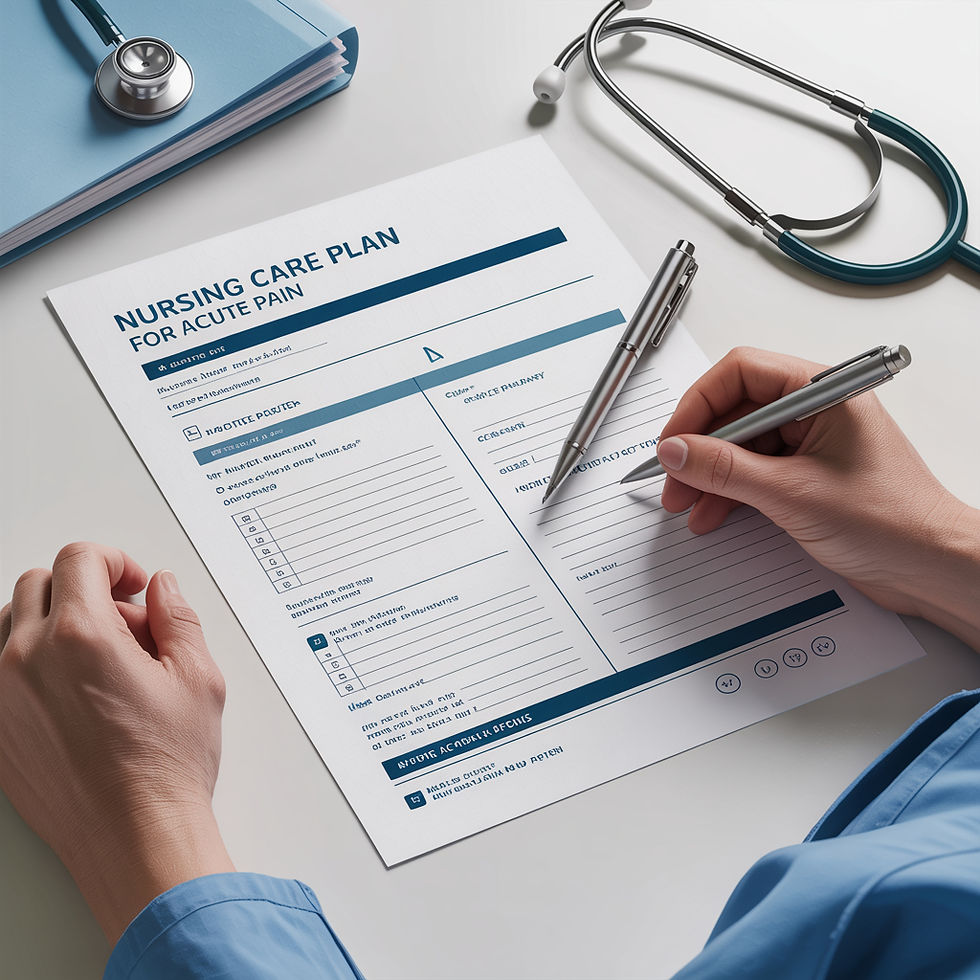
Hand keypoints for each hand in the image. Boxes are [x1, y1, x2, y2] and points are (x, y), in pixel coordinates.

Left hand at [0, 543, 233, 943]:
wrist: (136, 837)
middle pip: (38, 584)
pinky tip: (71, 691)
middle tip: (122, 622)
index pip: (78, 559)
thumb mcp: (199, 678)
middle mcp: (27, 659)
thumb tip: (162, 590)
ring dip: (50, 622)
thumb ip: (178, 617)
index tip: (131, 583)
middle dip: (84, 589)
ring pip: (9, 622)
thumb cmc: (166, 768)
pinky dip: (28, 663)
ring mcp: (1, 696)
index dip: (114, 561)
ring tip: (95, 657)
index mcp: (81, 637)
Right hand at [654, 347, 979, 648]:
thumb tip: (675, 450)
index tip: (672, 440)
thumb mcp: (791, 493)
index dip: (698, 404)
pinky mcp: (808, 474)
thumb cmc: (891, 522)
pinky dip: (729, 491)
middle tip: (673, 480)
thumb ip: (724, 469)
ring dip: (709, 474)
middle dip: (698, 447)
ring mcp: (811, 442)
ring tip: (686, 504)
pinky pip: (755, 471)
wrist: (931, 568)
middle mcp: (816, 409)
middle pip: (737, 410)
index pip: (742, 372)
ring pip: (741, 445)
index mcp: (824, 390)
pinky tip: (712, 514)